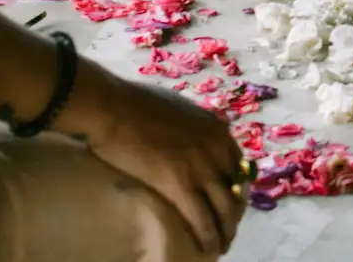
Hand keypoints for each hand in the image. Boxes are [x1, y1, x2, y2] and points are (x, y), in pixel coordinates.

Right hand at [69, 69, 247, 254]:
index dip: (236, 188)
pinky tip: (208, 250)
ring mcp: (201, 166)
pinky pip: (202, 218)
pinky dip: (208, 238)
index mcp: (217, 129)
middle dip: (235, 213)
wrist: (114, 108)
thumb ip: (192, 127)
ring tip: (220, 247)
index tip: (230, 202)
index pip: (238, 166)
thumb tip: (188, 139)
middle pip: (236, 189)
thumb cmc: (135, 104)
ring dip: (225, 231)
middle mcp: (216, 147)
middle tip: (228, 230)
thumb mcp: (179, 109)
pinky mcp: (181, 184)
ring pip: (224, 208)